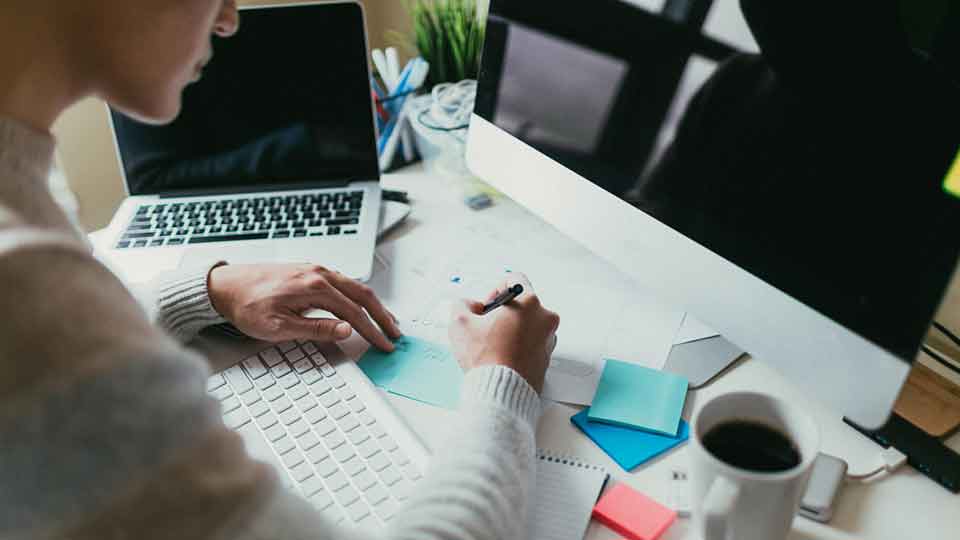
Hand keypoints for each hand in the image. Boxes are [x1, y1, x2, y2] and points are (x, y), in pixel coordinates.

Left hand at [208, 263, 401, 350]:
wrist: (223, 286)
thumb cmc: (246, 306)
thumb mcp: (278, 327)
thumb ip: (316, 329)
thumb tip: (347, 330)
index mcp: (314, 287)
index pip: (354, 312)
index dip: (372, 331)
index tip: (384, 345)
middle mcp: (319, 273)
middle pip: (363, 294)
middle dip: (382, 316)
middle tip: (395, 334)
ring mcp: (314, 269)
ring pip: (355, 286)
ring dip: (372, 304)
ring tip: (384, 320)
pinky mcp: (308, 271)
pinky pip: (343, 282)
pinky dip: (358, 295)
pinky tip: (359, 305)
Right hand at [448, 273, 558, 392]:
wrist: (501, 392)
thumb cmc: (486, 358)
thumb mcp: (459, 322)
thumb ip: (462, 304)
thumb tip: (468, 305)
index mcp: (528, 302)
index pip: (514, 279)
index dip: (495, 289)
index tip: (487, 306)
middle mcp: (544, 318)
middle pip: (523, 303)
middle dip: (504, 312)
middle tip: (487, 327)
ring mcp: (548, 339)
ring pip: (528, 324)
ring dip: (512, 329)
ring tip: (494, 345)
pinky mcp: (547, 358)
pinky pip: (532, 343)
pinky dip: (519, 346)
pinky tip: (502, 356)